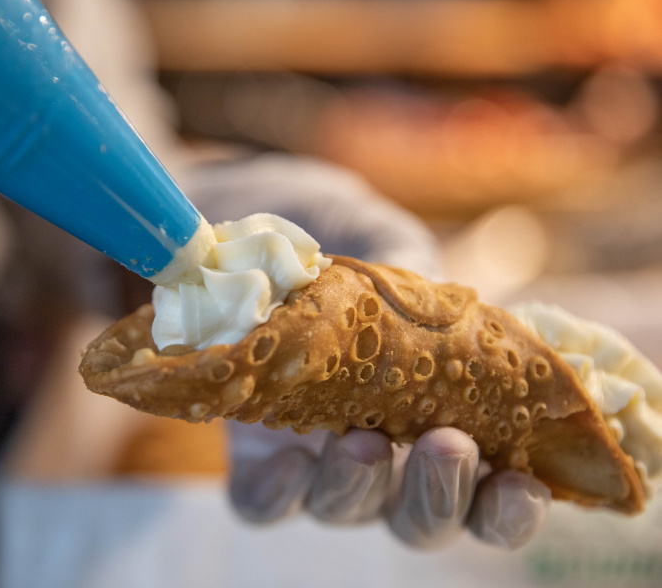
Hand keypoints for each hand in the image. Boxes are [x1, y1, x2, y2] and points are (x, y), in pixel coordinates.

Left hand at [186, 154, 550, 547]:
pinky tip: (287, 457)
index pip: (483, 475)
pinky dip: (277, 492)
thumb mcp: (361, 225)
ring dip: (364, 490)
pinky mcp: (243, 445)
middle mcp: (372, 430)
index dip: (508, 500)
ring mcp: (307, 443)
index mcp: (424, 393)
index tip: (524, 480)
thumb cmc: (300, 222)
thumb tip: (439, 291)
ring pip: (345, 510)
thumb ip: (403, 256)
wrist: (207, 217)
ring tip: (366, 441)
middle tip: (448, 445)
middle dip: (442, 499)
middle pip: (417, 513)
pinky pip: (261, 501)